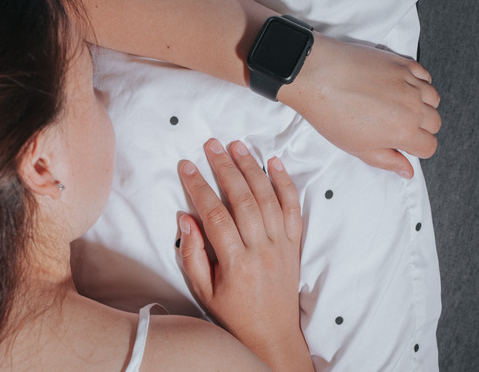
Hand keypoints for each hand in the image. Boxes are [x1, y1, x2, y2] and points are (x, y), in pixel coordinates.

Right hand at [177, 139, 312, 371]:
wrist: (273, 335)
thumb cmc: (233, 314)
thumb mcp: (203, 290)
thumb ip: (192, 254)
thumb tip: (186, 218)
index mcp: (236, 263)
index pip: (216, 216)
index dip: (200, 188)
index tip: (186, 166)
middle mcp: (262, 251)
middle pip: (244, 200)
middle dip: (225, 168)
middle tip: (211, 145)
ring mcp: (281, 246)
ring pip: (268, 199)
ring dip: (252, 168)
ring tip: (236, 146)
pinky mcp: (294, 245)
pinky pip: (293, 209)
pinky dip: (285, 184)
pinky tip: (274, 163)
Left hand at [279, 34, 440, 178]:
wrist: (316, 76)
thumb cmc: (329, 111)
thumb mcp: (356, 147)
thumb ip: (386, 160)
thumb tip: (406, 171)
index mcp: (403, 131)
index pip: (429, 146)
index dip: (416, 150)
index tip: (404, 146)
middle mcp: (412, 106)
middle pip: (434, 123)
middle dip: (420, 129)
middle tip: (396, 127)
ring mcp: (409, 83)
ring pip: (433, 99)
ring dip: (421, 106)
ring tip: (397, 107)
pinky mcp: (401, 63)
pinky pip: (424, 75)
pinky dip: (418, 83)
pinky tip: (400, 88)